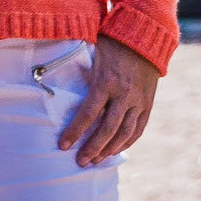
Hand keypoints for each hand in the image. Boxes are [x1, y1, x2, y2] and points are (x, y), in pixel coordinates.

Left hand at [55, 35, 162, 168]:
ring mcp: (139, 100)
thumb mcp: (93, 53)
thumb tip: (52, 83)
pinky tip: (114, 151)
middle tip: (80, 162)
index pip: (88, 113)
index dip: (74, 131)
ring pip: (125, 133)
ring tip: (95, 161)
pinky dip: (126, 142)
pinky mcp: (148, 104)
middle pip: (108, 129)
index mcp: (107, 81)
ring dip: (109, 150)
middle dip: (92, 148)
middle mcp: (124, 93)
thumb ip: (79, 71)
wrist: (146, 38)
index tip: (63, 145)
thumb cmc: (112, 44)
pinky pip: (138, 129)